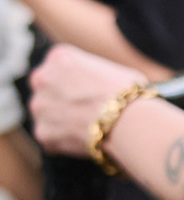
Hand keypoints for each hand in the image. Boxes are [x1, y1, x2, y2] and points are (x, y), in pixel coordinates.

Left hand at [29, 43, 144, 156]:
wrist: (128, 121)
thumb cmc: (129, 95)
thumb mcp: (112, 70)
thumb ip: (94, 75)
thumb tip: (99, 86)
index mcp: (59, 56)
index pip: (58, 69)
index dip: (75, 83)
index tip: (87, 94)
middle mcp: (42, 77)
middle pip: (47, 90)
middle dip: (61, 101)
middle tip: (83, 112)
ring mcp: (39, 106)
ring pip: (47, 115)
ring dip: (61, 122)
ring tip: (86, 129)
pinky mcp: (42, 132)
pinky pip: (50, 138)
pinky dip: (64, 143)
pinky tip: (83, 141)